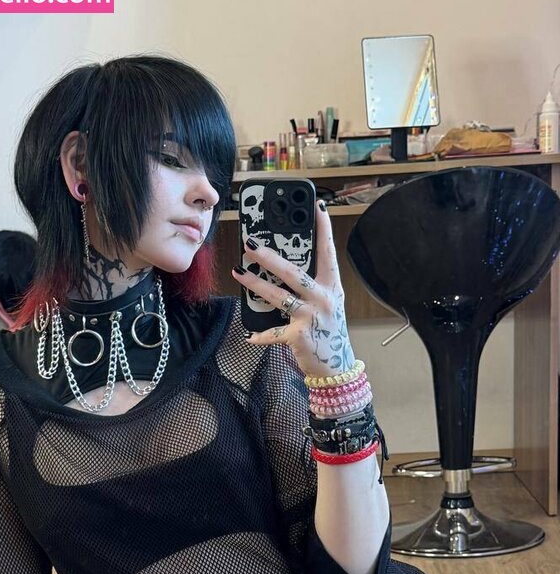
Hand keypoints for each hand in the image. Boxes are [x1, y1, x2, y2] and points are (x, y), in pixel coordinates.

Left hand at [232, 201, 355, 378]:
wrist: (335, 367)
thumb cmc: (327, 331)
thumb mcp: (326, 303)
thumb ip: (311, 284)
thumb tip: (283, 264)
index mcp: (331, 286)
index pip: (327, 253)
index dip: (323, 229)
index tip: (317, 207)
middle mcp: (323, 299)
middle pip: (294, 272)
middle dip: (270, 257)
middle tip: (250, 243)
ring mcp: (311, 317)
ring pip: (279, 297)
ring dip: (256, 285)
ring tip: (238, 272)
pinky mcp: (299, 336)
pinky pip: (274, 333)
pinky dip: (261, 335)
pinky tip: (249, 335)